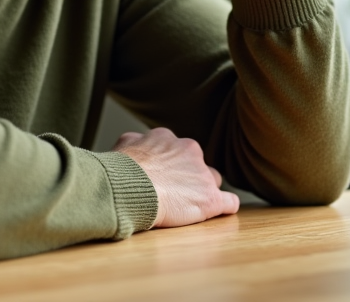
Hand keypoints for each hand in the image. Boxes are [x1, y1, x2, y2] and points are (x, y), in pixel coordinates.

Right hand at [111, 128, 239, 227]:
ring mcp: (202, 175)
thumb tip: (133, 145)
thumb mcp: (125, 144)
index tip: (162, 177)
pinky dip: (225, 206)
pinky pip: (229, 201)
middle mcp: (189, 150)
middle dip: (189, 176)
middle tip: (174, 192)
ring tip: (192, 205)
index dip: (170, 166)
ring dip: (204, 190)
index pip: (176, 150)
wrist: (128, 186)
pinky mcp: (210, 198)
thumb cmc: (121, 169)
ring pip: (212, 180)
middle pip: (196, 164)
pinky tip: (221, 211)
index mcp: (167, 138)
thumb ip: (135, 143)